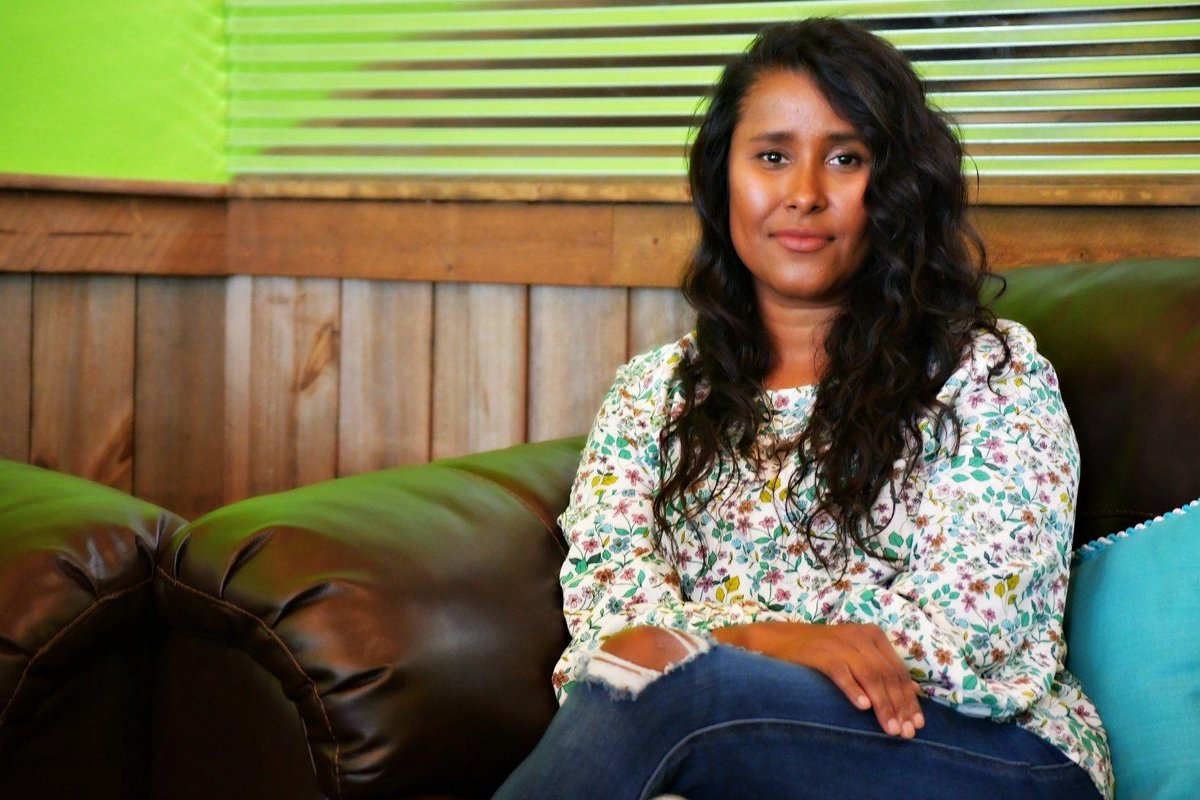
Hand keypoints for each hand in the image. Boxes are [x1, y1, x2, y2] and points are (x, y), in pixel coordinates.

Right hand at [713, 621, 924, 737]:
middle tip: (905, 733)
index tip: (917, 724)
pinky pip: (841, 671)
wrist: (779, 640)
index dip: (909, 699)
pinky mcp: (819, 652)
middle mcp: (858, 635)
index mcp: (872, 635)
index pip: (898, 670)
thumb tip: (914, 690)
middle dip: (899, 706)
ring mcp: (838, 642)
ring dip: (882, 705)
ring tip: (889, 728)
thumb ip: (882, 668)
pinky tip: (862, 707)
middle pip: (887, 674)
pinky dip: (853, 689)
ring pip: (869, 675)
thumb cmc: (821, 652)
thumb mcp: (856, 655)